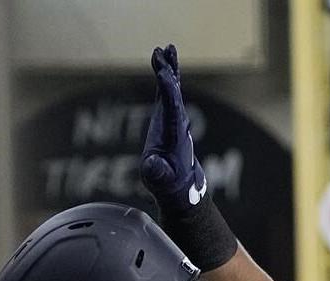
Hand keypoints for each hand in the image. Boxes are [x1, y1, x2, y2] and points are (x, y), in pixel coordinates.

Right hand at [140, 44, 206, 213]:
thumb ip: (156, 172)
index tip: (162, 73)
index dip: (168, 90)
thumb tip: (152, 164)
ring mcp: (173, 117)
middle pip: (174, 92)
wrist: (177, 181)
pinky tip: (162, 63)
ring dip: (168, 69)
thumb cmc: (166, 181)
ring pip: (173, 89)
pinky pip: (168, 92)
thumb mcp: (159, 180)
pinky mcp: (168, 117)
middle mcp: (177, 122)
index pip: (173, 108)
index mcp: (175, 135)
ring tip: (165, 49)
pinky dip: (165, 77)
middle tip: (162, 54)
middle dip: (168, 73)